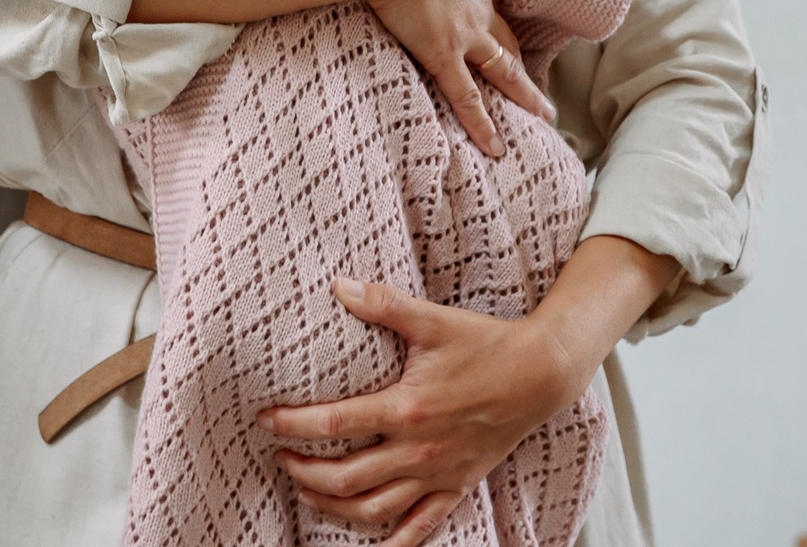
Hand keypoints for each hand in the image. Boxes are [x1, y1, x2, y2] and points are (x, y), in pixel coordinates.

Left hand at [264, 278, 578, 546]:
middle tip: (280, 456)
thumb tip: (337, 286)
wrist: (541, 373)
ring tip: (307, 490)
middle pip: (344, 479)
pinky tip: (369, 541)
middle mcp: (418, 450)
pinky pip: (418, 527)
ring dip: (331, 506)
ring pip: (372, 510)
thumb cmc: (487, 344)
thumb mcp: (433, 320)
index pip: (334, 424)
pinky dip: (391, 542)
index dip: (292, 425)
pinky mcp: (456, 486)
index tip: (266, 419)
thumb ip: (383, 305)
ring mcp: (437, 475)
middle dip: (303, 471)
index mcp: (407, 408)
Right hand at [362, 0, 554, 155]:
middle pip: (507, 35)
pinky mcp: (446, 56)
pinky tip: (495, 146)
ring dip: (524, 93)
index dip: (493, 8)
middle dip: (520, 55)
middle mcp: (481, 1)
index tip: (492, 18)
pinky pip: (468, 98)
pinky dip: (483, 125)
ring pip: (504, 69)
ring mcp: (467, 33)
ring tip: (541, 113)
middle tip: (534, 74)